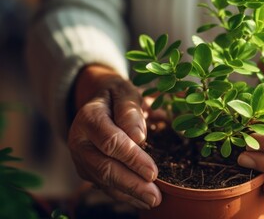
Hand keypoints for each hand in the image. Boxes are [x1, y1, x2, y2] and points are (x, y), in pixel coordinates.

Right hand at [68, 65, 160, 208]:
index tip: (153, 172)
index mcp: (89, 118)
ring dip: (129, 193)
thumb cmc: (117, 97)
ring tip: (153, 201)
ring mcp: (80, 158)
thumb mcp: (125, 93)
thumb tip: (138, 136)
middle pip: (105, 167)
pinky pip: (104, 186)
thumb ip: (130, 110)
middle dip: (132, 183)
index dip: (132, 158)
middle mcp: (79, 140)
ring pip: (103, 181)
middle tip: (155, 196)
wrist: (99, 101)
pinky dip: (123, 195)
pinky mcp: (86, 170)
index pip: (110, 142)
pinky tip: (141, 200)